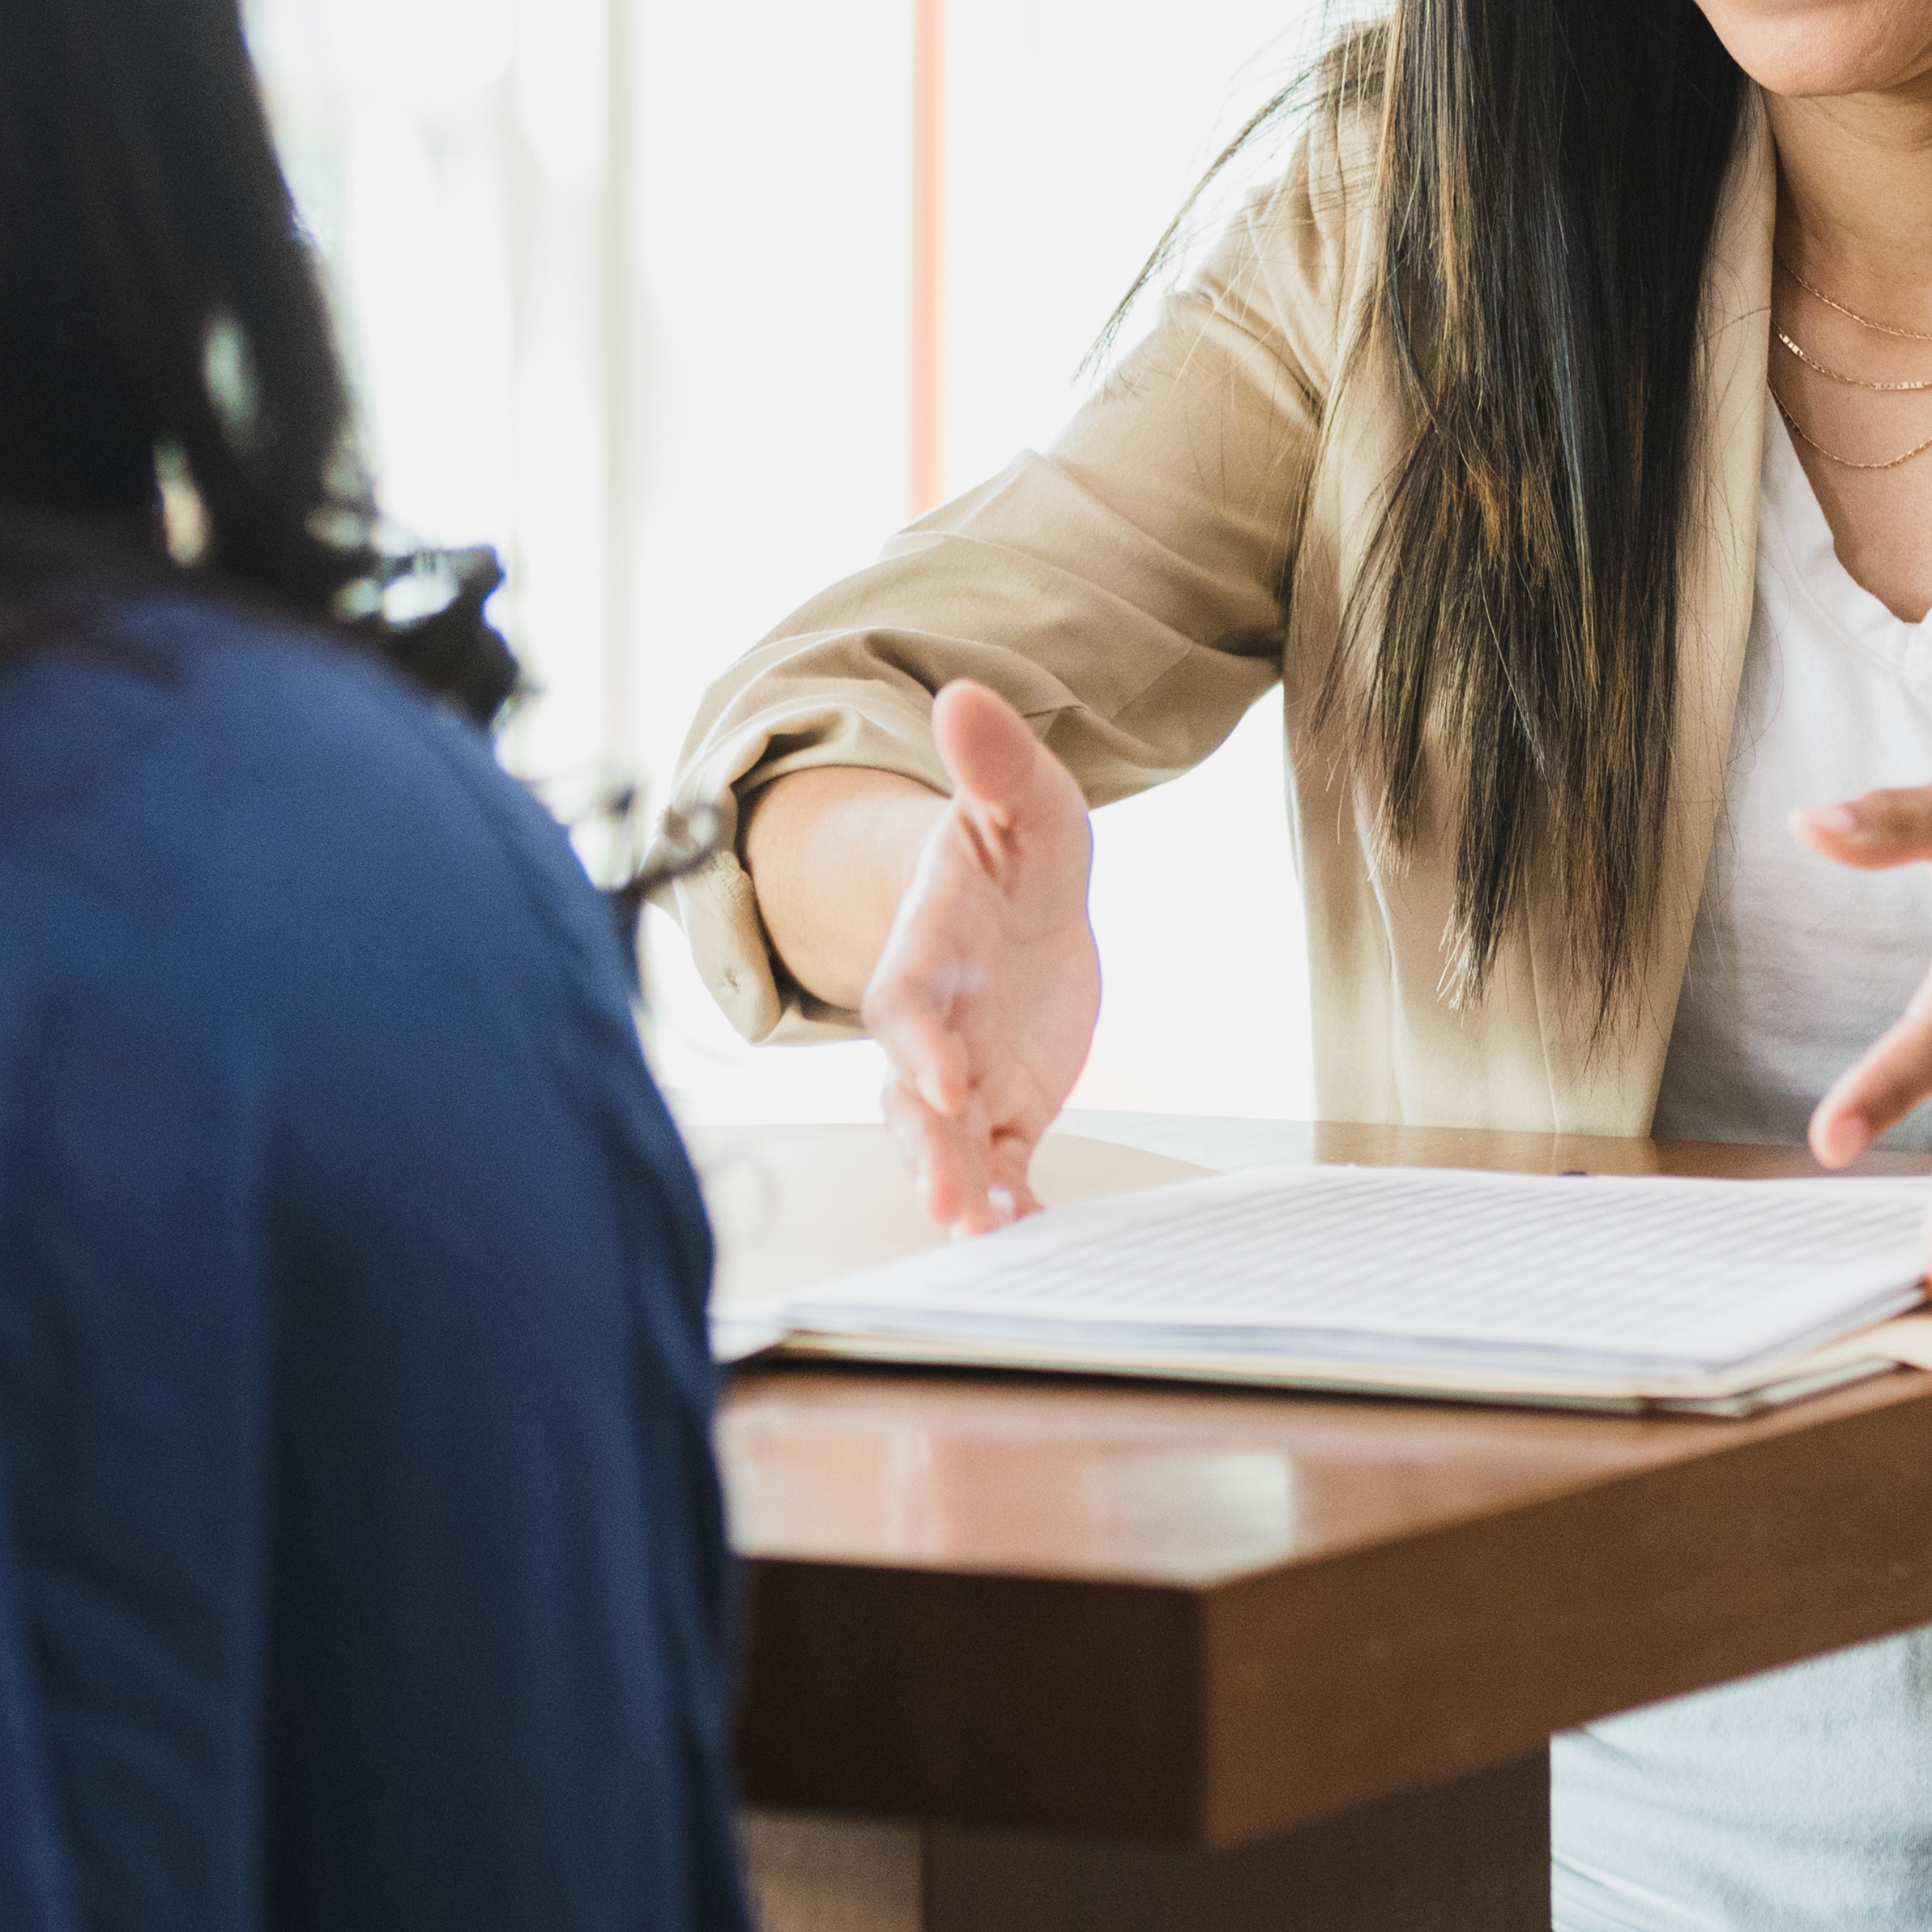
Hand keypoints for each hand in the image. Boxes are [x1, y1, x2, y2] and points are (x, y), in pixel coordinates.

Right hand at [856, 681, 1102, 1232]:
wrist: (1015, 909)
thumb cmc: (1009, 852)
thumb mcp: (1021, 799)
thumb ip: (995, 761)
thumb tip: (967, 695)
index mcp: (929, 951)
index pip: (906, 1004)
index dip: (917, 1044)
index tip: (939, 1082)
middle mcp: (934, 1027)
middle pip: (911, 1095)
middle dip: (924, 1148)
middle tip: (945, 1202)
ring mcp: (965, 1076)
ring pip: (945, 1145)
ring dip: (956, 1190)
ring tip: (977, 1235)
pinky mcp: (1002, 1112)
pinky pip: (997, 1167)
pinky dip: (1006, 1203)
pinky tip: (1025, 1235)